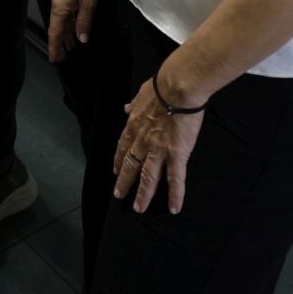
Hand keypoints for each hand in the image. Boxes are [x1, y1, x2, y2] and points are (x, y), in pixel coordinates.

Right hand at [46, 0, 103, 61]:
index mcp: (60, 8)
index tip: (55, 59)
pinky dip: (68, 23)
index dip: (55, 47)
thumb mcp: (89, 3)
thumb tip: (82, 39)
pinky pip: (64, 13)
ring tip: (70, 46)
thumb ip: (84, 22)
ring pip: (61, 20)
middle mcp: (57, 3)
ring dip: (64, 33)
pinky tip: (74, 27)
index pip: (55, 32)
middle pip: (56, 27)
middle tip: (61, 57)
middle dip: (58, 43)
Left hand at [112, 72, 205, 214]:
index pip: (123, 146)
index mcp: (135, 125)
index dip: (119, 159)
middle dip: (124, 181)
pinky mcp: (176, 154)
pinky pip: (175, 179)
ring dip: (143, 194)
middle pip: (131, 165)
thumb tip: (126, 107)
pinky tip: (174, 207)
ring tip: (138, 207)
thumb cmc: (162, 85)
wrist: (177, 86)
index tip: (115, 170)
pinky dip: (175, 195)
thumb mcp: (142, 93)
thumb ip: (135, 104)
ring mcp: (158, 149)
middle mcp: (142, 140)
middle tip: (119, 195)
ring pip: (148, 177)